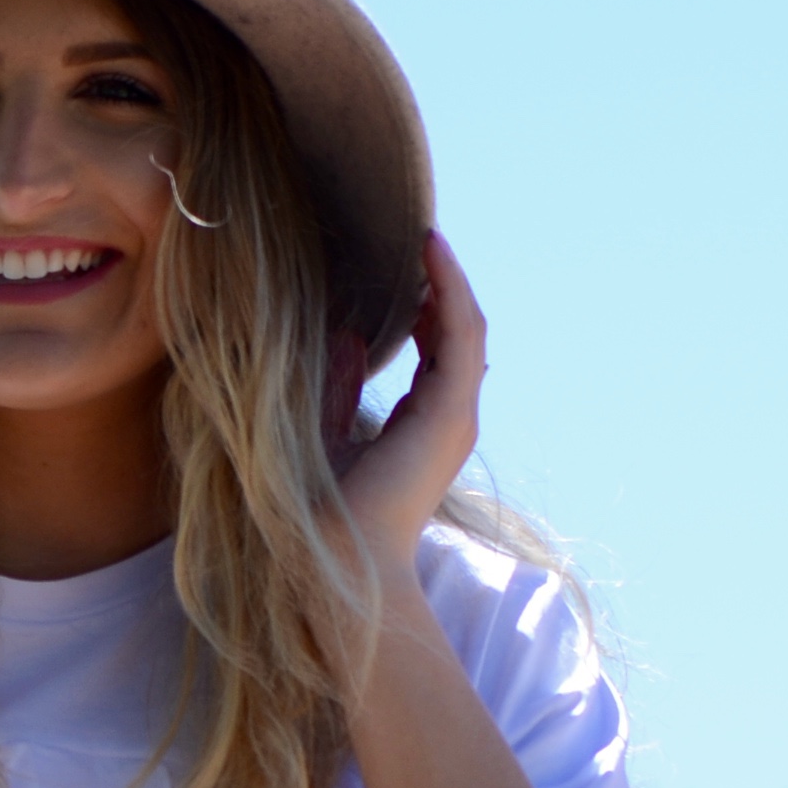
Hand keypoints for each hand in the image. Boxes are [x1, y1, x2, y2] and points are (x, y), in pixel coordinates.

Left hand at [333, 231, 484, 587]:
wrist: (333, 549)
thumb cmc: (320, 504)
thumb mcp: (324, 427)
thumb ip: (338, 384)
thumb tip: (342, 334)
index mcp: (423, 424)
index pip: (437, 351)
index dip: (425, 306)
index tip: (403, 266)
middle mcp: (448, 418)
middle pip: (457, 334)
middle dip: (442, 285)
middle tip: (417, 238)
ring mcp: (455, 414)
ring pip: (467, 328)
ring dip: (449, 280)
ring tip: (426, 237)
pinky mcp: (451, 410)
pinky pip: (461, 333)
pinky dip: (450, 290)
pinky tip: (430, 254)